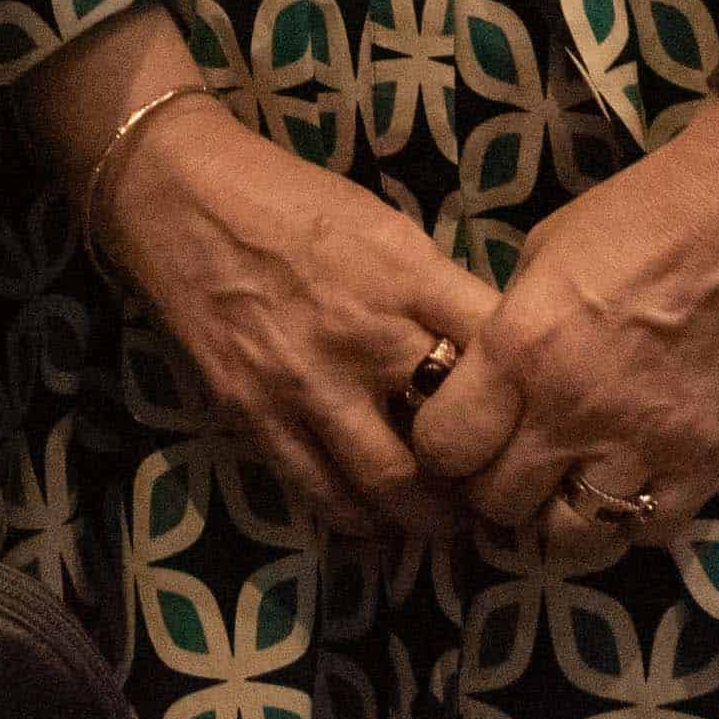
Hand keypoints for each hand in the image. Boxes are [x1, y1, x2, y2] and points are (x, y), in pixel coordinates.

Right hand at [84, 83, 504, 538]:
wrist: (179, 195)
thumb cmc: (291, 200)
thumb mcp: (385, 225)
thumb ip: (434, 288)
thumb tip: (487, 347)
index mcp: (406, 276)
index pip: (496, 350)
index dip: (529, 392)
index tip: (538, 417)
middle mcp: (364, 336)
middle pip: (453, 435)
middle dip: (485, 479)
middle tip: (501, 495)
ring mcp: (306, 383)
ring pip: (389, 484)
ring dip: (427, 518)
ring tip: (445, 523)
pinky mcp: (254, 413)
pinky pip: (318, 491)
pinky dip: (357, 517)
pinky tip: (376, 520)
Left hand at [412, 100, 718, 564]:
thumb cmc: (636, 217)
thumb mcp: (541, 255)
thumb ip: (508, 329)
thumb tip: (484, 383)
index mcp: (521, 347)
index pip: (444, 446)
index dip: (441, 449)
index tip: (456, 439)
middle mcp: (573, 408)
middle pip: (498, 502)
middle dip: (490, 490)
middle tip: (505, 468)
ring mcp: (643, 443)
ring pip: (568, 537)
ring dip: (553, 520)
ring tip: (559, 491)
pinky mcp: (704, 461)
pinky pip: (647, 530)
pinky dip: (626, 520)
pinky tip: (623, 485)